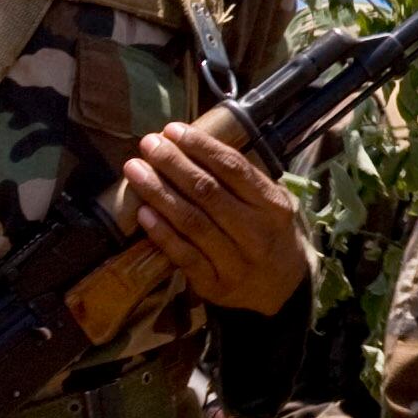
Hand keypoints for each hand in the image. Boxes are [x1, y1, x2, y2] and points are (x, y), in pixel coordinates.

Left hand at [119, 117, 306, 316]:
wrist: (281, 287)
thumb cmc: (266, 232)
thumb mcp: (268, 202)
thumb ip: (238, 178)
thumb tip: (188, 144)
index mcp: (272, 205)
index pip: (233, 168)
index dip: (200, 147)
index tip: (172, 130)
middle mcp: (256, 233)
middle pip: (208, 192)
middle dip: (173, 164)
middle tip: (148, 144)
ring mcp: (236, 262)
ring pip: (192, 222)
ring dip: (159, 193)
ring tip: (135, 171)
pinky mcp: (215, 285)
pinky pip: (184, 255)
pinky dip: (162, 233)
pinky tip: (143, 212)